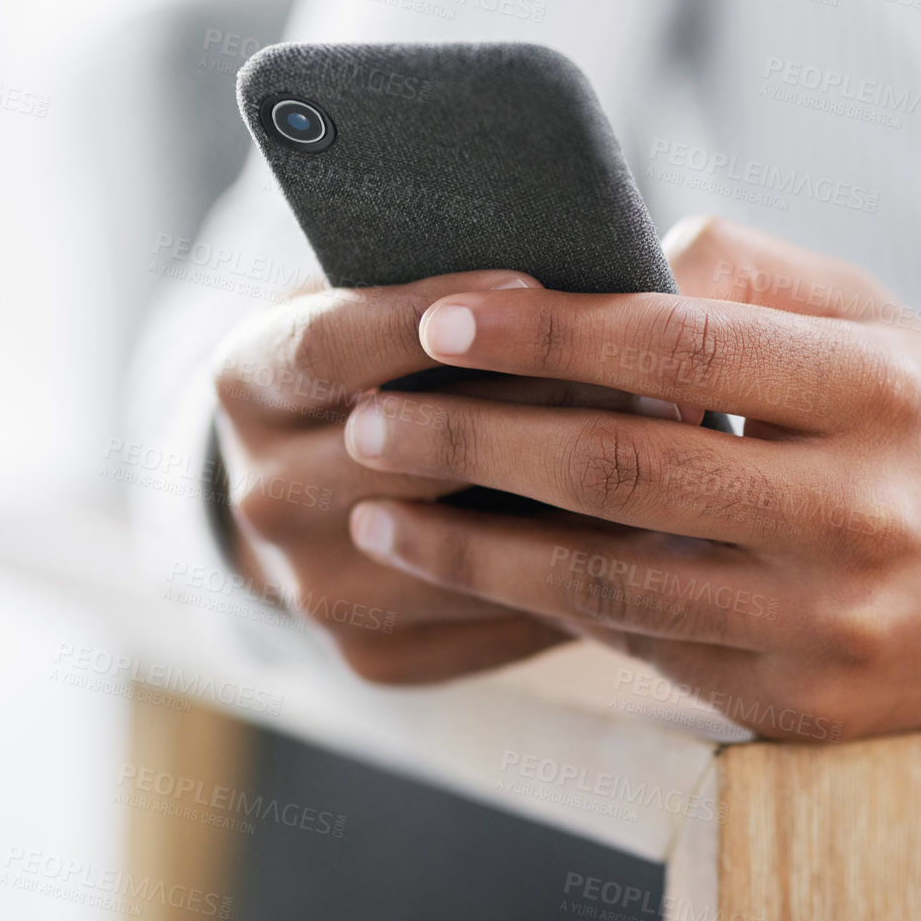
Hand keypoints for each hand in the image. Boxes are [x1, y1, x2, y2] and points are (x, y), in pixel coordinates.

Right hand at [211, 269, 683, 682]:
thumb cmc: (380, 365)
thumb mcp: (373, 301)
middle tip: (650, 377)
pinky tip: (649, 538)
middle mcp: (263, 494)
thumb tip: (584, 265)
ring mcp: (313, 587)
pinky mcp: (373, 655)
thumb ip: (438, 288)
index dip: (427, 313)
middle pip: (405, 450)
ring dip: (571, 505)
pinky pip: (490, 619)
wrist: (316, 493)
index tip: (526, 283)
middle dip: (535, 408)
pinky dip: (573, 577)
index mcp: (248, 384)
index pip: (331, 345)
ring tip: (672, 460)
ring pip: (457, 546)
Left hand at [339, 219, 920, 737]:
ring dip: (476, 549)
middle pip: (625, 471)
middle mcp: (859, 511)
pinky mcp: (797, 706)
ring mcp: (827, 624)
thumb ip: (750, 275)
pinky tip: (481, 571)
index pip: (682, 346)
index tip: (439, 318)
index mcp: (879, 390)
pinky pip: (642, 648)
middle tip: (372, 421)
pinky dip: (547, 607)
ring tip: (381, 514)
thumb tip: (608, 264)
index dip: (547, 331)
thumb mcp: (879, 322)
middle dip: (476, 443)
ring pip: (611, 584)